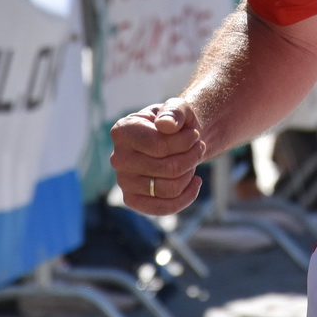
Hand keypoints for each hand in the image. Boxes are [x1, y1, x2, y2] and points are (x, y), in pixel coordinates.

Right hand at [110, 98, 206, 214]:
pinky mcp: (132, 199)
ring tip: (193, 160)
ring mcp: (123, 181)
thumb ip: (173, 111)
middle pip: (167, 169)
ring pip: (169, 189)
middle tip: (199, 147)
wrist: (174, 138)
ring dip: (190, 174)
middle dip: (192, 157)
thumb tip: (166, 125)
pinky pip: (164, 208)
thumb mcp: (178, 108)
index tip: (195, 135)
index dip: (185, 142)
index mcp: (122, 131)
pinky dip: (186, 197)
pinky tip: (195, 181)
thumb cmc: (175, 122)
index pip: (160, 146)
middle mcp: (118, 158)